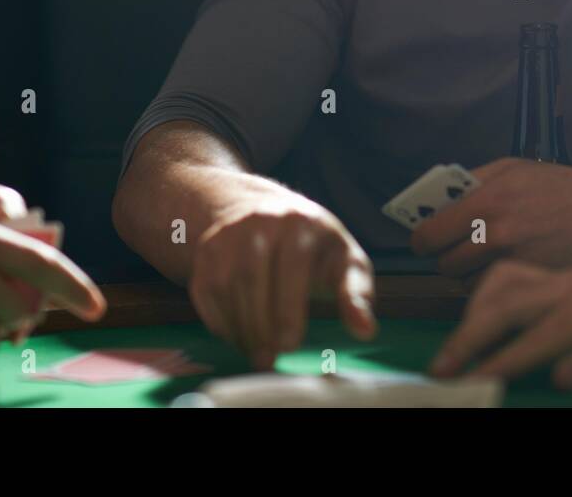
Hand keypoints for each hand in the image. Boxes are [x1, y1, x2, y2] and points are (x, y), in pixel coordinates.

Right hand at [189, 190, 376, 369]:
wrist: (269, 213)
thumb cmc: (316, 247)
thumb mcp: (345, 261)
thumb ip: (357, 295)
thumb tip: (366, 330)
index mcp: (301, 221)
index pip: (292, 267)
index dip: (288, 310)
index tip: (290, 344)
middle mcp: (261, 220)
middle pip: (253, 278)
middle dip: (261, 325)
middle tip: (271, 358)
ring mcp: (230, 233)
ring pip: (226, 287)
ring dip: (240, 327)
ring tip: (259, 352)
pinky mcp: (208, 249)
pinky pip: (206, 291)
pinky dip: (220, 320)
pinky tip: (240, 336)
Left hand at [410, 158, 571, 275]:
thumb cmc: (562, 187)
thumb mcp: (513, 168)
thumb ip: (470, 183)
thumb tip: (433, 204)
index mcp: (486, 199)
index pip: (427, 236)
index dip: (424, 241)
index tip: (428, 242)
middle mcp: (498, 233)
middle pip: (445, 265)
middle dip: (449, 259)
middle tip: (463, 250)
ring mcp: (517, 262)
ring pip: (468, 285)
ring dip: (472, 277)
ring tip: (492, 259)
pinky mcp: (534, 284)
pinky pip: (498, 296)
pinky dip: (499, 289)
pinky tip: (514, 270)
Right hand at [429, 240, 571, 388]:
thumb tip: (560, 376)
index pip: (536, 339)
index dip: (500, 363)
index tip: (469, 385)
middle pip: (506, 303)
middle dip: (468, 336)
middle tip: (440, 369)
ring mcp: (565, 272)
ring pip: (502, 280)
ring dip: (471, 310)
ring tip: (454, 346)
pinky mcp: (563, 272)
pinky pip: (512, 272)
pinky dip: (485, 289)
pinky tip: (477, 309)